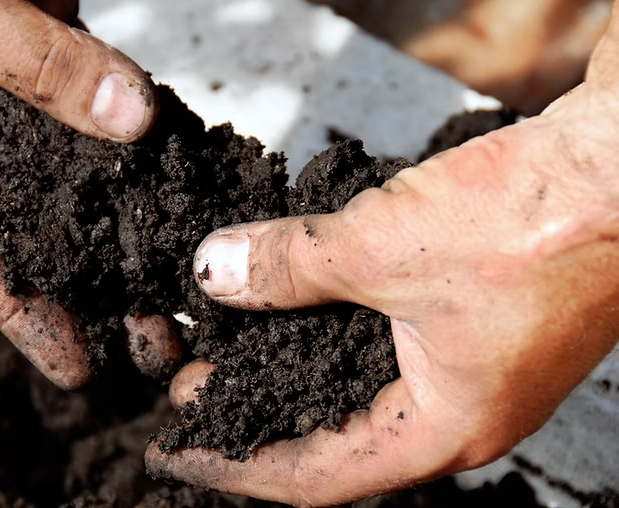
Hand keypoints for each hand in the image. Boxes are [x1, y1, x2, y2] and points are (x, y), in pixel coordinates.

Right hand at [0, 0, 163, 387]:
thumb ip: (38, 65)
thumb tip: (132, 118)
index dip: (23, 318)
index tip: (78, 367)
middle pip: (34, 245)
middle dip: (92, 297)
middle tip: (154, 344)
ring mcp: (19, 127)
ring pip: (77, 201)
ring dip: (126, 246)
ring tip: (176, 295)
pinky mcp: (62, 91)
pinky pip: (106, 139)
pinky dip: (141, 173)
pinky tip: (179, 207)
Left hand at [146, 4, 618, 504]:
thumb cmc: (540, 223)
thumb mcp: (383, 247)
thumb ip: (289, 266)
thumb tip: (215, 271)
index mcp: (442, 430)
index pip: (311, 475)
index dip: (235, 464)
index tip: (179, 450)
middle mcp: (458, 413)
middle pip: (332, 434)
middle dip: (257, 412)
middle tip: (195, 392)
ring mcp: (471, 368)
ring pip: (356, 386)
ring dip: (290, 365)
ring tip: (232, 347)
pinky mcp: (475, 321)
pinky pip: (383, 342)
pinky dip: (330, 329)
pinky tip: (297, 303)